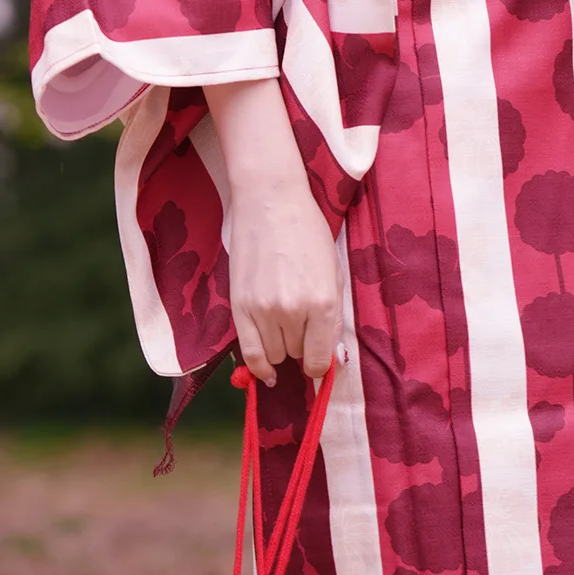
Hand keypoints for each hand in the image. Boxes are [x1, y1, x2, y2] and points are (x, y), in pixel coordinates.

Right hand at [206, 77, 339, 384]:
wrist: (270, 202)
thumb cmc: (308, 232)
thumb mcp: (333, 271)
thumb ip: (333, 317)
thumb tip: (334, 358)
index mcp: (324, 302)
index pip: (320, 359)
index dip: (320, 364)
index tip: (318, 360)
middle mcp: (294, 311)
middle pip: (297, 354)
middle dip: (301, 345)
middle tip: (301, 322)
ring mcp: (264, 310)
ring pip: (274, 355)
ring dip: (280, 346)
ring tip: (282, 322)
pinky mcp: (239, 306)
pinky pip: (249, 353)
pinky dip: (258, 367)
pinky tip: (265, 372)